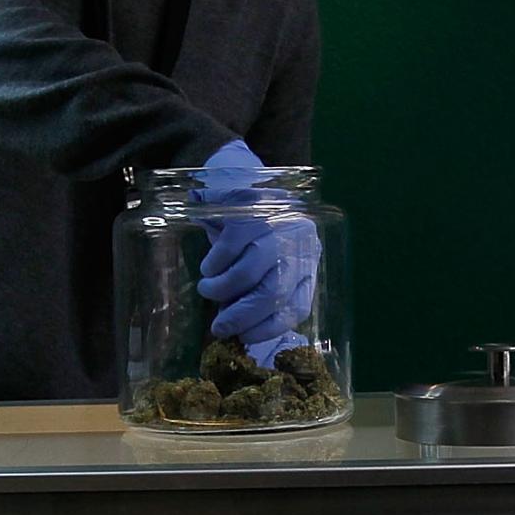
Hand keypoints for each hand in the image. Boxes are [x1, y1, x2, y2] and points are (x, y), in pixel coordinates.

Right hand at [194, 139, 321, 362]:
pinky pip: (227, 253)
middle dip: (242, 316)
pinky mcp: (249, 212)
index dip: (271, 326)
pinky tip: (209, 268)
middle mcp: (297, 242)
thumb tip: (236, 329)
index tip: (246, 337)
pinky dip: (213, 267)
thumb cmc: (250, 230)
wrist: (237, 178)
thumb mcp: (264, 259)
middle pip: (273, 293)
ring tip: (208, 290)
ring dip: (221, 291)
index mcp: (307, 259)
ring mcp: (274, 225)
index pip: (297, 304)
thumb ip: (258, 290)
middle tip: (219, 327)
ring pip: (247, 275)